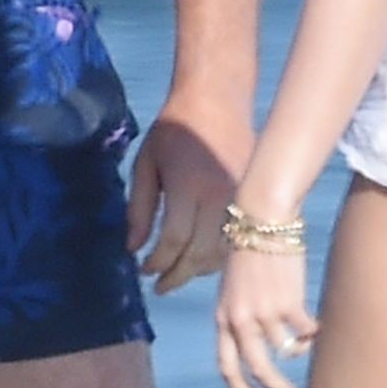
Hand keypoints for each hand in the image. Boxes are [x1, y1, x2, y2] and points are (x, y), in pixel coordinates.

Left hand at [126, 104, 252, 294]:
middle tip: (158, 286)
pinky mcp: (254, 200)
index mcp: (188, 185)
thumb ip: (139, 207)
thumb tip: (132, 248)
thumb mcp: (145, 163)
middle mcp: (219, 197)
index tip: (142, 269)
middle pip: (200, 254)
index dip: (156, 262)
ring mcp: (241, 200)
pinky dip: (218, 258)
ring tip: (177, 274)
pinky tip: (200, 259)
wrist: (216, 101)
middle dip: (176, 276)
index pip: (174, 240)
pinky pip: (237, 241)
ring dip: (197, 271)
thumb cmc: (174, 130)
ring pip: (222, 254)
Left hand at [215, 246, 318, 387]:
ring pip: (287, 350)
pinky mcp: (289, 303)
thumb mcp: (232, 283)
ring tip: (305, 343)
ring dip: (298, 350)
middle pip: (258, 367)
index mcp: (223, 315)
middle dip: (274, 386)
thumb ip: (239, 311)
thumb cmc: (247, 245)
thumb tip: (260, 339)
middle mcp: (241, 319)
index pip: (226, 364)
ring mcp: (266, 313)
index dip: (238, 386)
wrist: (261, 219)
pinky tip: (318, 327)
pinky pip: (306, 332)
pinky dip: (314, 333)